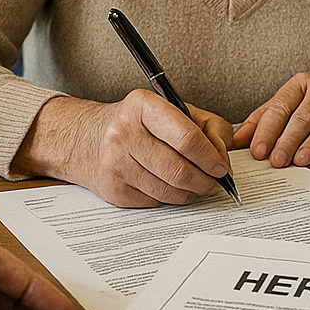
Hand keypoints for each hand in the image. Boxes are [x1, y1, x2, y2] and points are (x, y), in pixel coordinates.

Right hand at [17, 90, 236, 206]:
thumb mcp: (177, 110)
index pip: (186, 138)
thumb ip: (210, 126)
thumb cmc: (141, 123)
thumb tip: (222, 156)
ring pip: (170, 191)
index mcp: (143, 106)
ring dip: (192, 192)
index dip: (210, 157)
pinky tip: (172, 186)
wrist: (88, 139)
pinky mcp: (113, 189)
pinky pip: (156, 202)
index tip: (221, 166)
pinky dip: (172, 198)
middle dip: (206, 181)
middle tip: (214, 181)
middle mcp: (123, 134)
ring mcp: (115, 164)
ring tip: (197, 183)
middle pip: (179, 170)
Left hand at [235, 72, 309, 166]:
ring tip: (301, 160)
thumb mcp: (289, 100)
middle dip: (289, 140)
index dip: (268, 130)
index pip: (280, 107)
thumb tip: (238, 141)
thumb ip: (263, 118)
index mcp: (300, 84)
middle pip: (304, 117)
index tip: (258, 150)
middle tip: (277, 160)